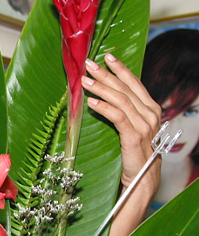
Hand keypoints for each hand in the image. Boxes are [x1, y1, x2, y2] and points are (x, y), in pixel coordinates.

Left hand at [82, 53, 161, 191]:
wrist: (142, 179)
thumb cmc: (133, 154)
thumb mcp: (130, 129)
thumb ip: (123, 113)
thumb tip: (104, 97)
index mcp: (150, 109)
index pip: (134, 83)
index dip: (120, 69)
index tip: (107, 56)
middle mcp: (150, 114)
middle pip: (125, 88)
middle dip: (106, 74)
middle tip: (89, 64)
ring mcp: (144, 125)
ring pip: (120, 100)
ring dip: (101, 88)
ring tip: (85, 81)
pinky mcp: (134, 137)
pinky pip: (117, 117)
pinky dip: (104, 107)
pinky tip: (91, 102)